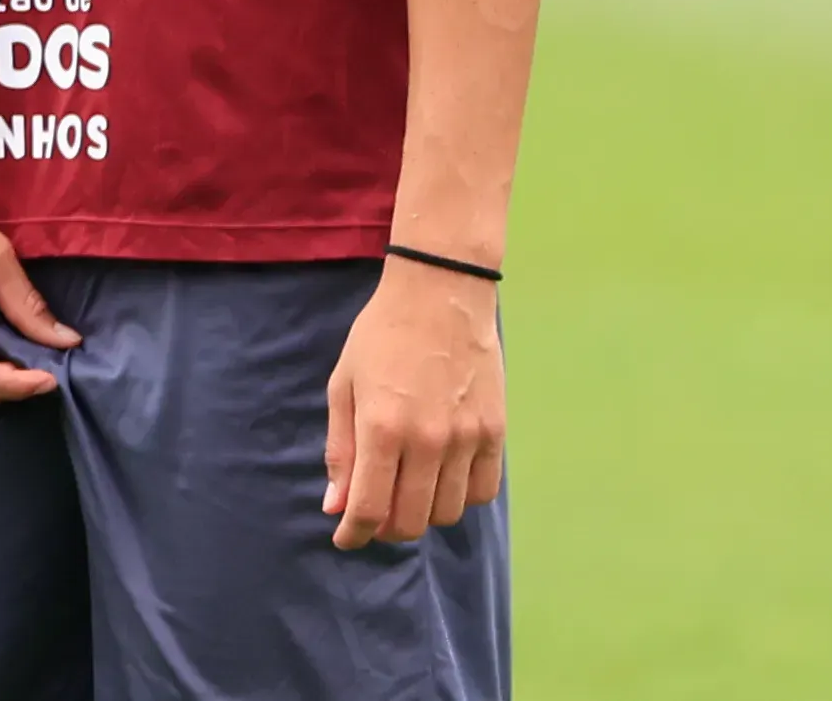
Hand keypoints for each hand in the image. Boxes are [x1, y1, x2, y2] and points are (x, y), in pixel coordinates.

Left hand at [322, 256, 505, 548]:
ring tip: (407, 490)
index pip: (369, 508)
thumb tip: (336, 507)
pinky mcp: (495, 432)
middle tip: (374, 513)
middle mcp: (428, 440)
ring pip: (448, 513)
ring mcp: (467, 438)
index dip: (354, 534)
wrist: (440, 293)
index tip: (345, 538)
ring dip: (423, 514)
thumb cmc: (381, 336)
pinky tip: (442, 479)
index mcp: (382, 427)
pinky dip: (460, 497)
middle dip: (385, 528)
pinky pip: (482, 492)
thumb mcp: (344, 385)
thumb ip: (340, 450)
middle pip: (410, 521)